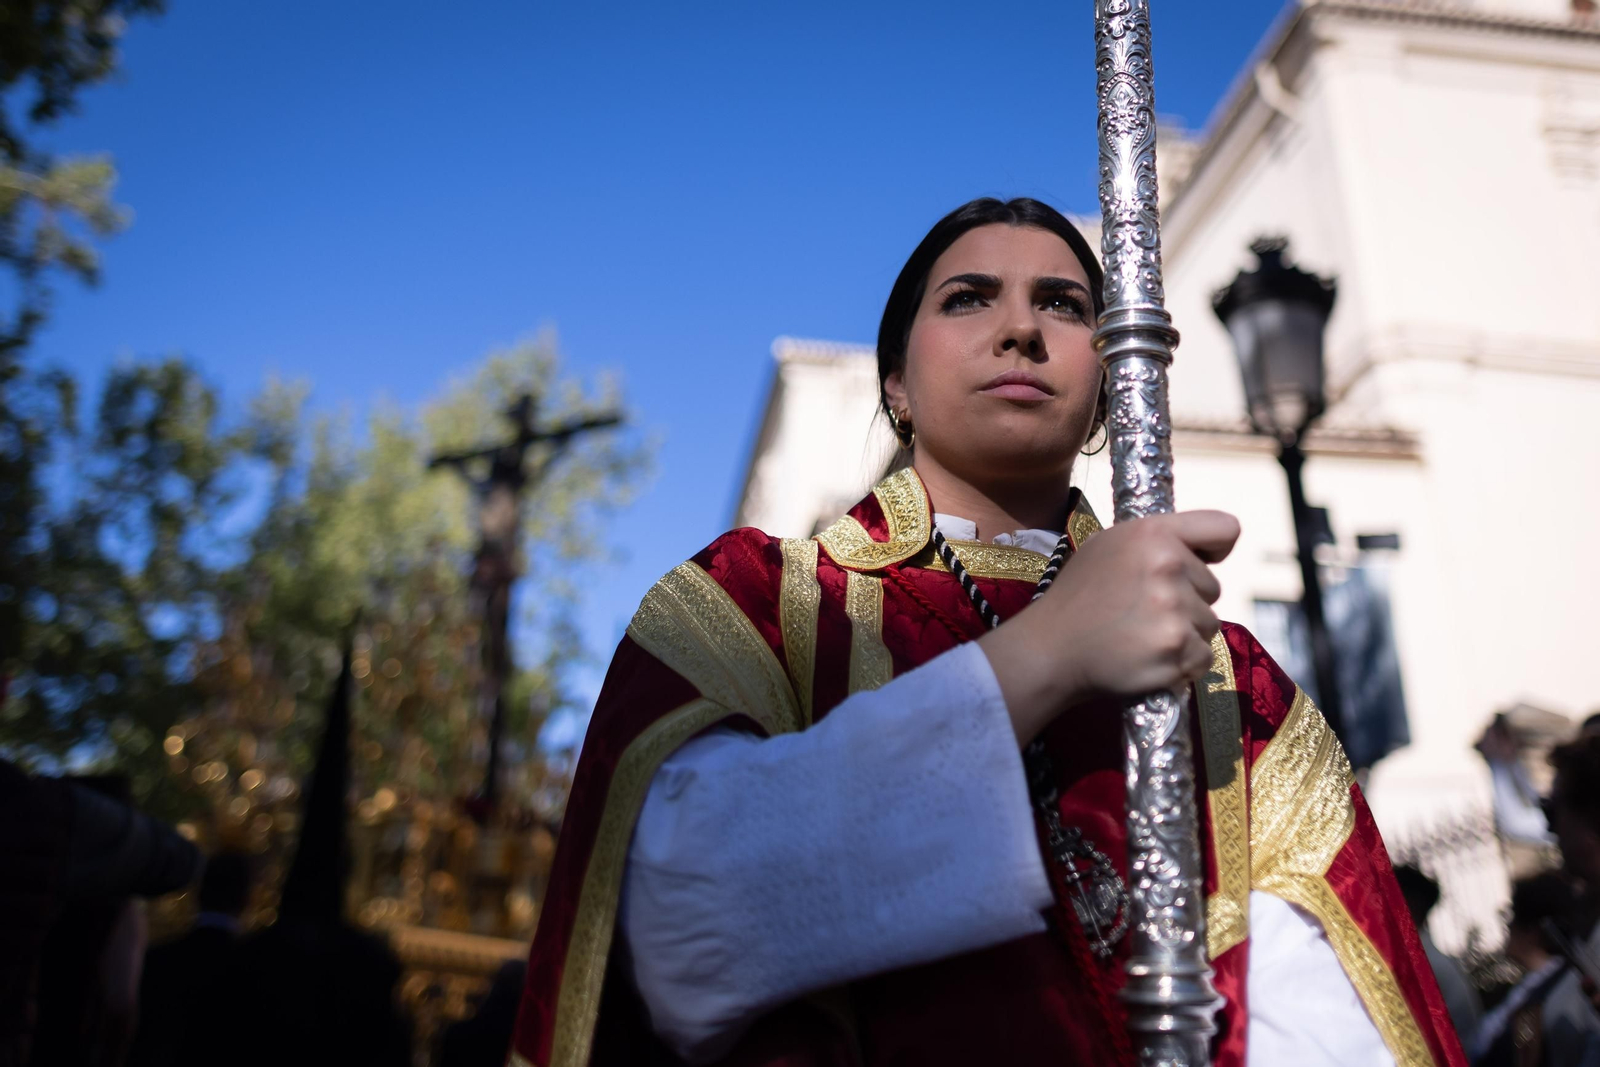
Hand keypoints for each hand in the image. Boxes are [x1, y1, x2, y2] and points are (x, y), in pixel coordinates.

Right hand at [978, 510, 1240, 745]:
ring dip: (1183, 634)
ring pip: (1209, 625)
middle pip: (1213, 587)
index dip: (1215, 550)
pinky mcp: (1177, 650)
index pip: (1225, 528)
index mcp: (1153, 533)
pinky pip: (1203, 657)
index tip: (1198, 563)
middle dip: (1187, 600)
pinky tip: (1147, 657)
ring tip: (1141, 635)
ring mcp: (1174, 610)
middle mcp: (1168, 565)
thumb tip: (1202, 552)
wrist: (1051, 648)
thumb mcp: (1109, 546)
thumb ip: (1156, 540)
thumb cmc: (1080, 596)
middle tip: (1144, 611)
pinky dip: (1181, 663)